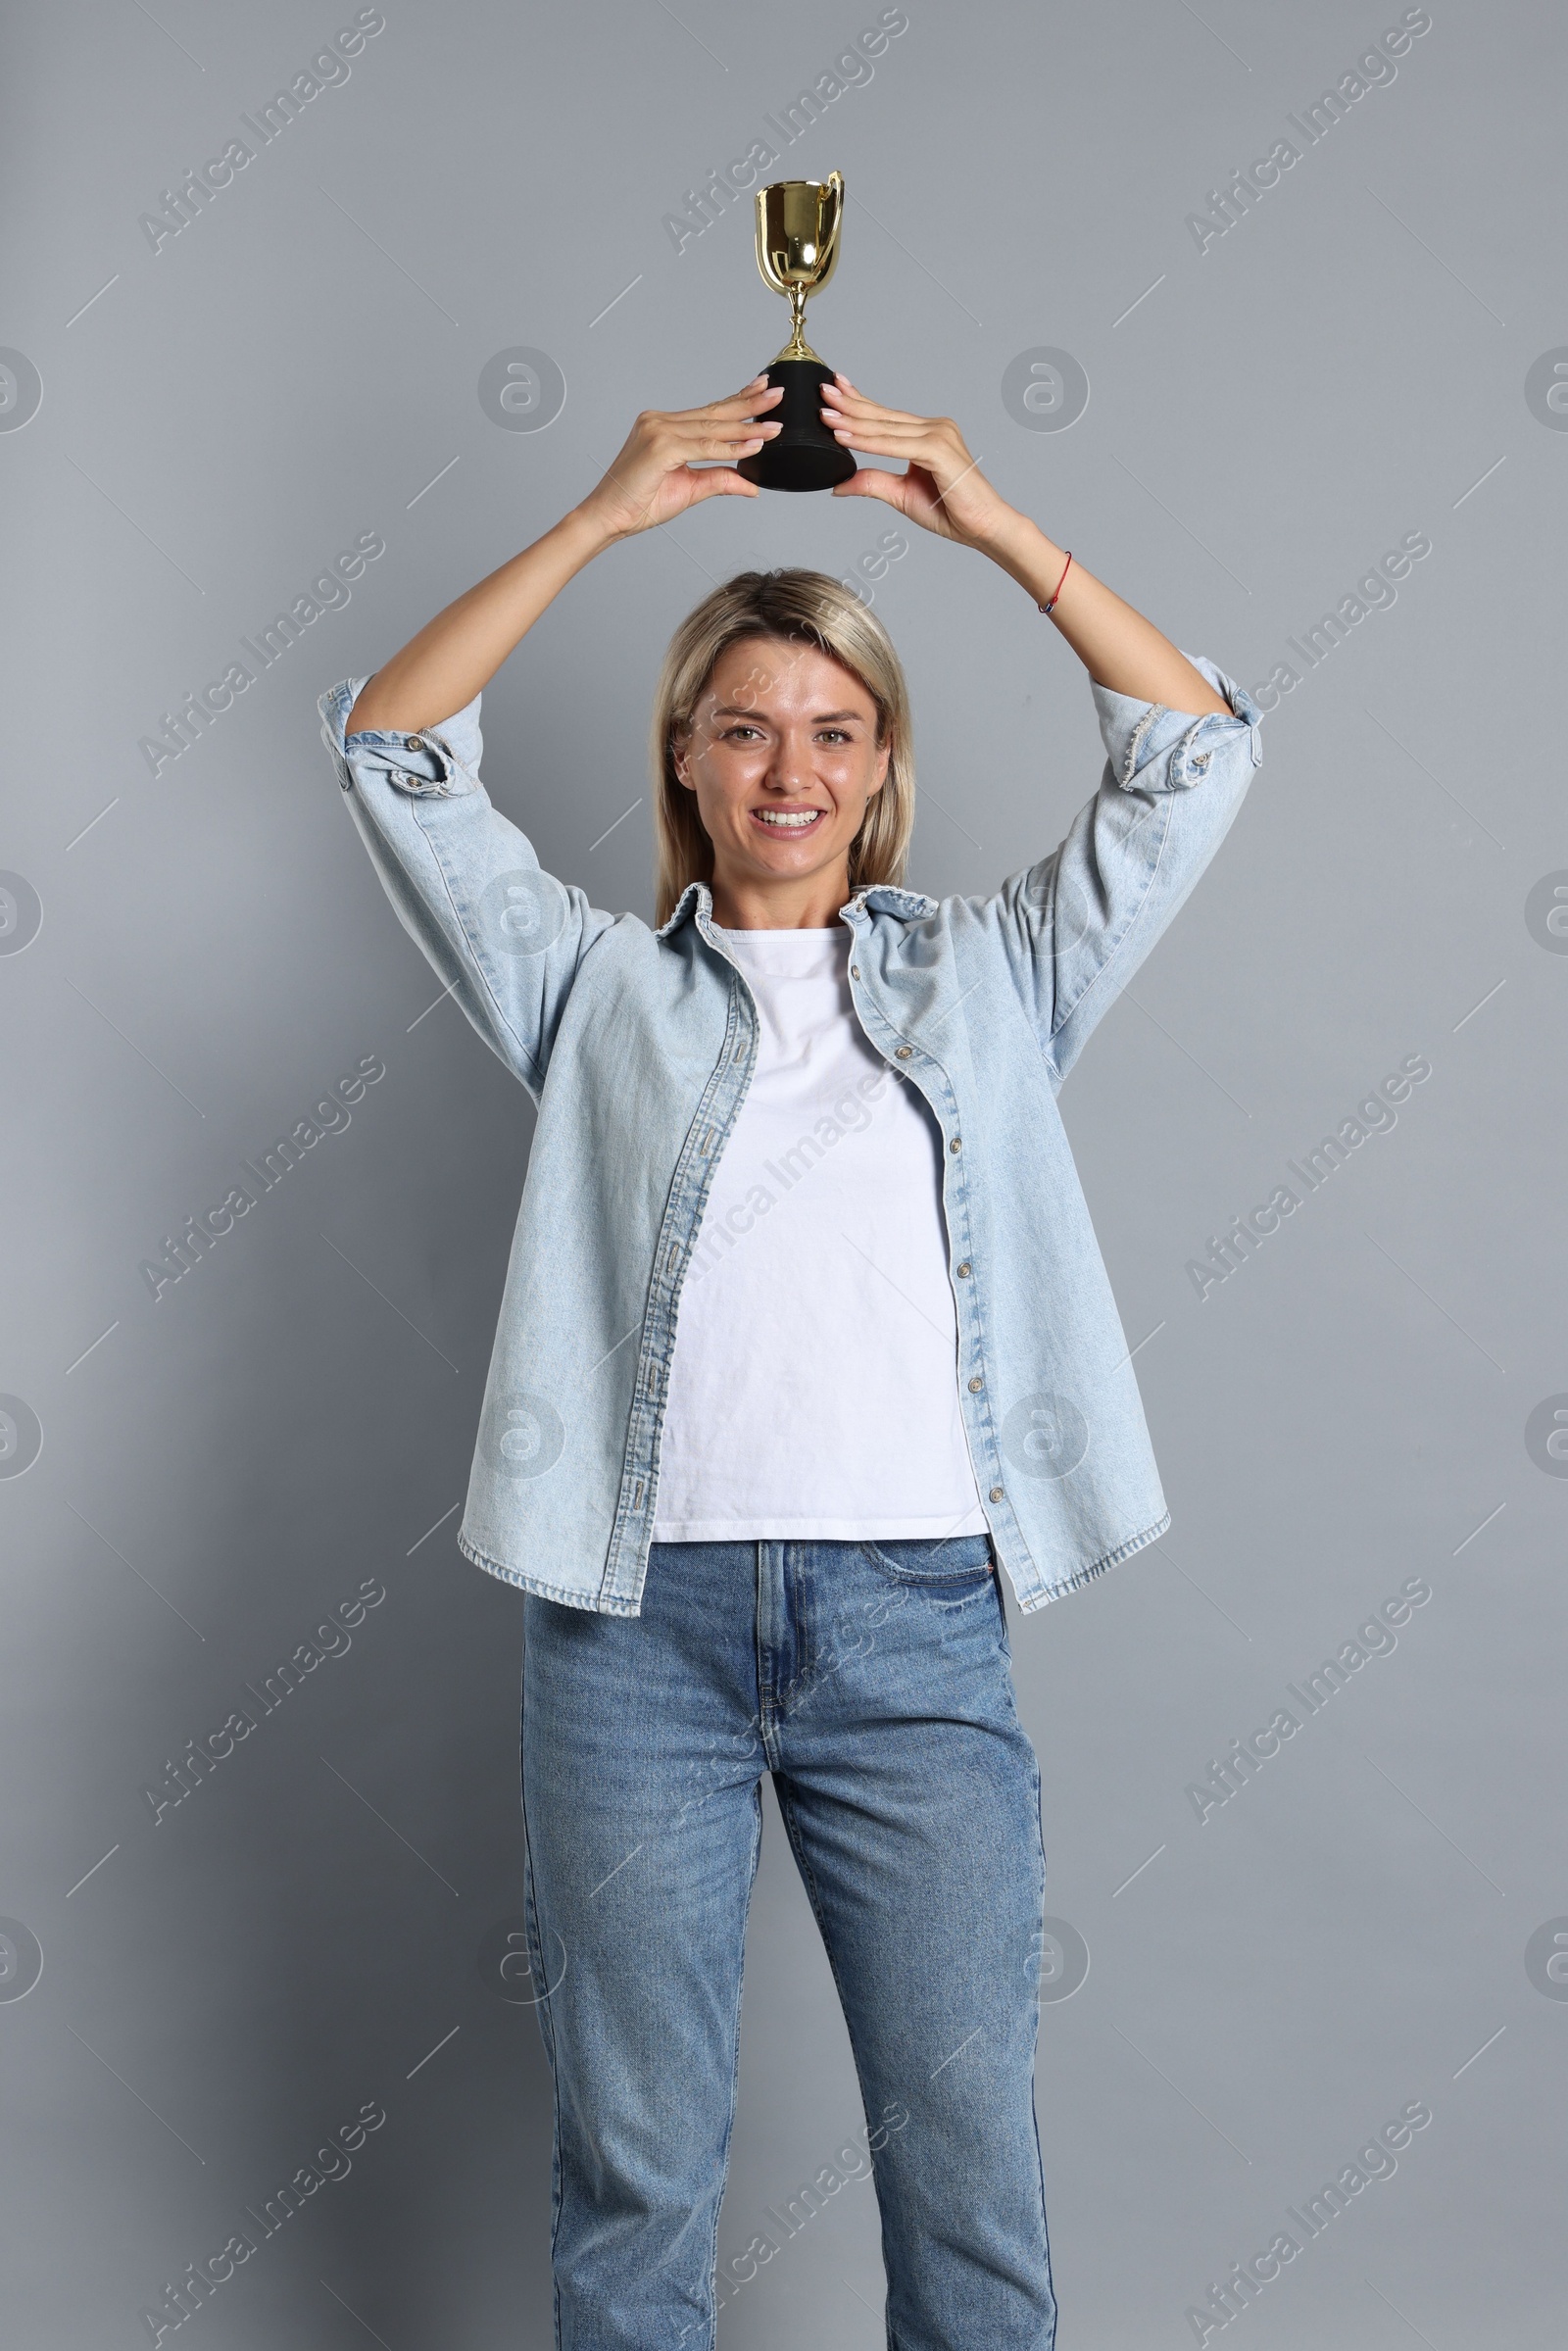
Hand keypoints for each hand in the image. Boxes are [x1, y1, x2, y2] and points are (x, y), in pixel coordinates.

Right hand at [577, 379, 783, 538]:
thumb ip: (719, 480)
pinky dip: (729, 447)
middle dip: (749, 404)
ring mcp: (658, 431)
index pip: (708, 411)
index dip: (737, 401)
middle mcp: (659, 421)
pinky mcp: (660, 447)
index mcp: (664, 426)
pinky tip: (752, 445)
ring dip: (746, 427)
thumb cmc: (639, 503)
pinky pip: (703, 447)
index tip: (761, 391)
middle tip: (777, 394)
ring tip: (774, 425)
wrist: (608, 517)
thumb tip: (751, 484)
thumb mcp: (689, 489)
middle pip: (714, 413)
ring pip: (712, 428)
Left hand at [820, 376, 1017, 549]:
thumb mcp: (901, 495)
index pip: (886, 416)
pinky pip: (896, 446)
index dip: (859, 402)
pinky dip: (869, 443)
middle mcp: (935, 428)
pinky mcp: (939, 450)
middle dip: (850, 404)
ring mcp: (939, 435)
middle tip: (822, 392)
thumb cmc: (951, 511)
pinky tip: (845, 437)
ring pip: (886, 429)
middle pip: (883, 416)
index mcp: (928, 435)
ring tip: (826, 414)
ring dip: (853, 422)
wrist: (983, 527)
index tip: (835, 388)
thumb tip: (838, 485)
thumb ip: (872, 483)